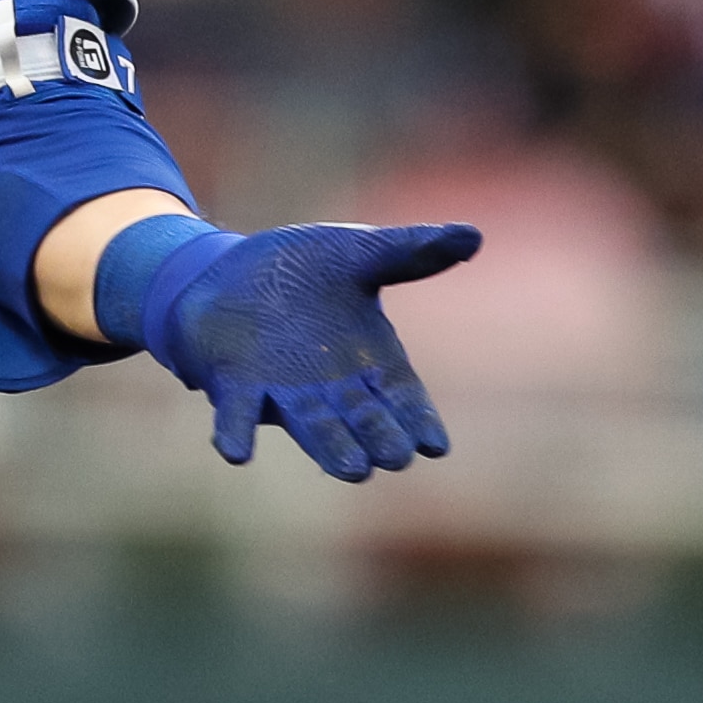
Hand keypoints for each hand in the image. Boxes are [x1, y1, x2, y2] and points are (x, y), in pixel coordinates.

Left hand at [149, 222, 479, 482]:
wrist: (229, 268)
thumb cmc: (303, 269)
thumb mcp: (358, 252)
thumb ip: (410, 251)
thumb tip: (473, 234)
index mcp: (369, 361)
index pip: (402, 397)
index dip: (418, 420)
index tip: (436, 446)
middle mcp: (331, 388)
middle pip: (363, 420)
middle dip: (378, 438)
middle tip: (394, 458)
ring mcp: (283, 389)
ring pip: (312, 427)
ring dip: (328, 447)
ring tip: (351, 469)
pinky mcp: (234, 383)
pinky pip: (237, 414)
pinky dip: (236, 432)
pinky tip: (235, 452)